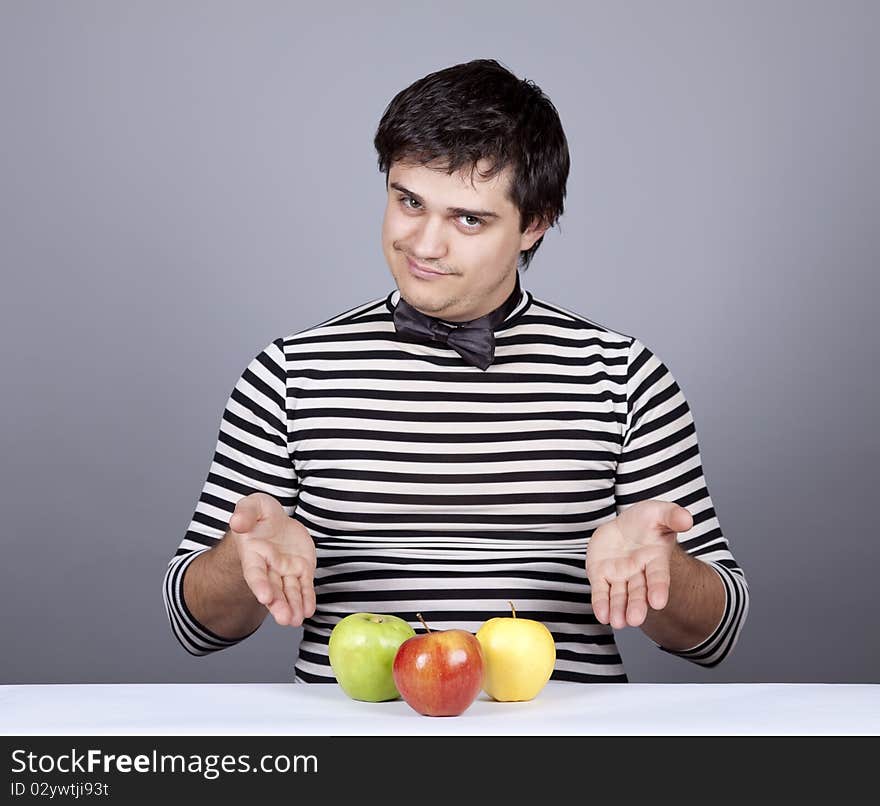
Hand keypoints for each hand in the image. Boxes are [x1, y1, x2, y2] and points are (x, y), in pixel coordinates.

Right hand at [228, 492, 316, 626]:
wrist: (274, 521)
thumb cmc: (259, 514)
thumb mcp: (252, 505)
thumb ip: (245, 513)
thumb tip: (237, 522)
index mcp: (253, 554)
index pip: (255, 573)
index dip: (259, 585)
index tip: (265, 597)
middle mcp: (269, 567)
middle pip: (273, 588)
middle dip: (278, 604)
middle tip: (284, 619)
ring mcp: (285, 570)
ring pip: (289, 591)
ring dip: (293, 606)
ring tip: (296, 620)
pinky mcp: (301, 570)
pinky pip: (305, 586)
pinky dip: (307, 598)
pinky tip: (309, 610)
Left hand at [586, 500, 692, 628]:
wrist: (624, 527)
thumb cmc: (646, 521)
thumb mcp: (659, 512)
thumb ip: (672, 516)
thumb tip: (688, 519)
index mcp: (655, 560)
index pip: (658, 576)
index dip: (658, 589)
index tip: (658, 602)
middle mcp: (639, 573)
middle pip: (638, 592)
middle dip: (637, 606)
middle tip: (635, 619)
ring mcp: (619, 576)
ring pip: (619, 596)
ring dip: (618, 609)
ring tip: (618, 622)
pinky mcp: (601, 576)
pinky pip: (601, 591)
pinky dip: (601, 604)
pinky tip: (602, 615)